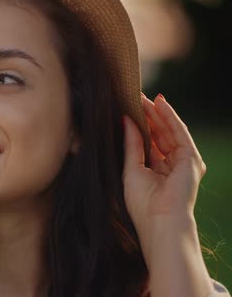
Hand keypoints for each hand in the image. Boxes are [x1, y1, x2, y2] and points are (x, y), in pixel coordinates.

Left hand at [122, 93, 205, 236]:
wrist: (160, 221)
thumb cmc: (142, 203)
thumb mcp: (131, 169)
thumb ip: (131, 144)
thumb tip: (125, 119)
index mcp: (155, 170)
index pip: (147, 142)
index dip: (138, 124)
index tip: (125, 107)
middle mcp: (170, 165)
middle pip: (158, 134)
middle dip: (146, 115)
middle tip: (133, 96)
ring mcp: (182, 162)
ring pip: (168, 130)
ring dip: (156, 112)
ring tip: (142, 96)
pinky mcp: (191, 159)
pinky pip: (179, 132)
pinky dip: (169, 116)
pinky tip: (159, 103)